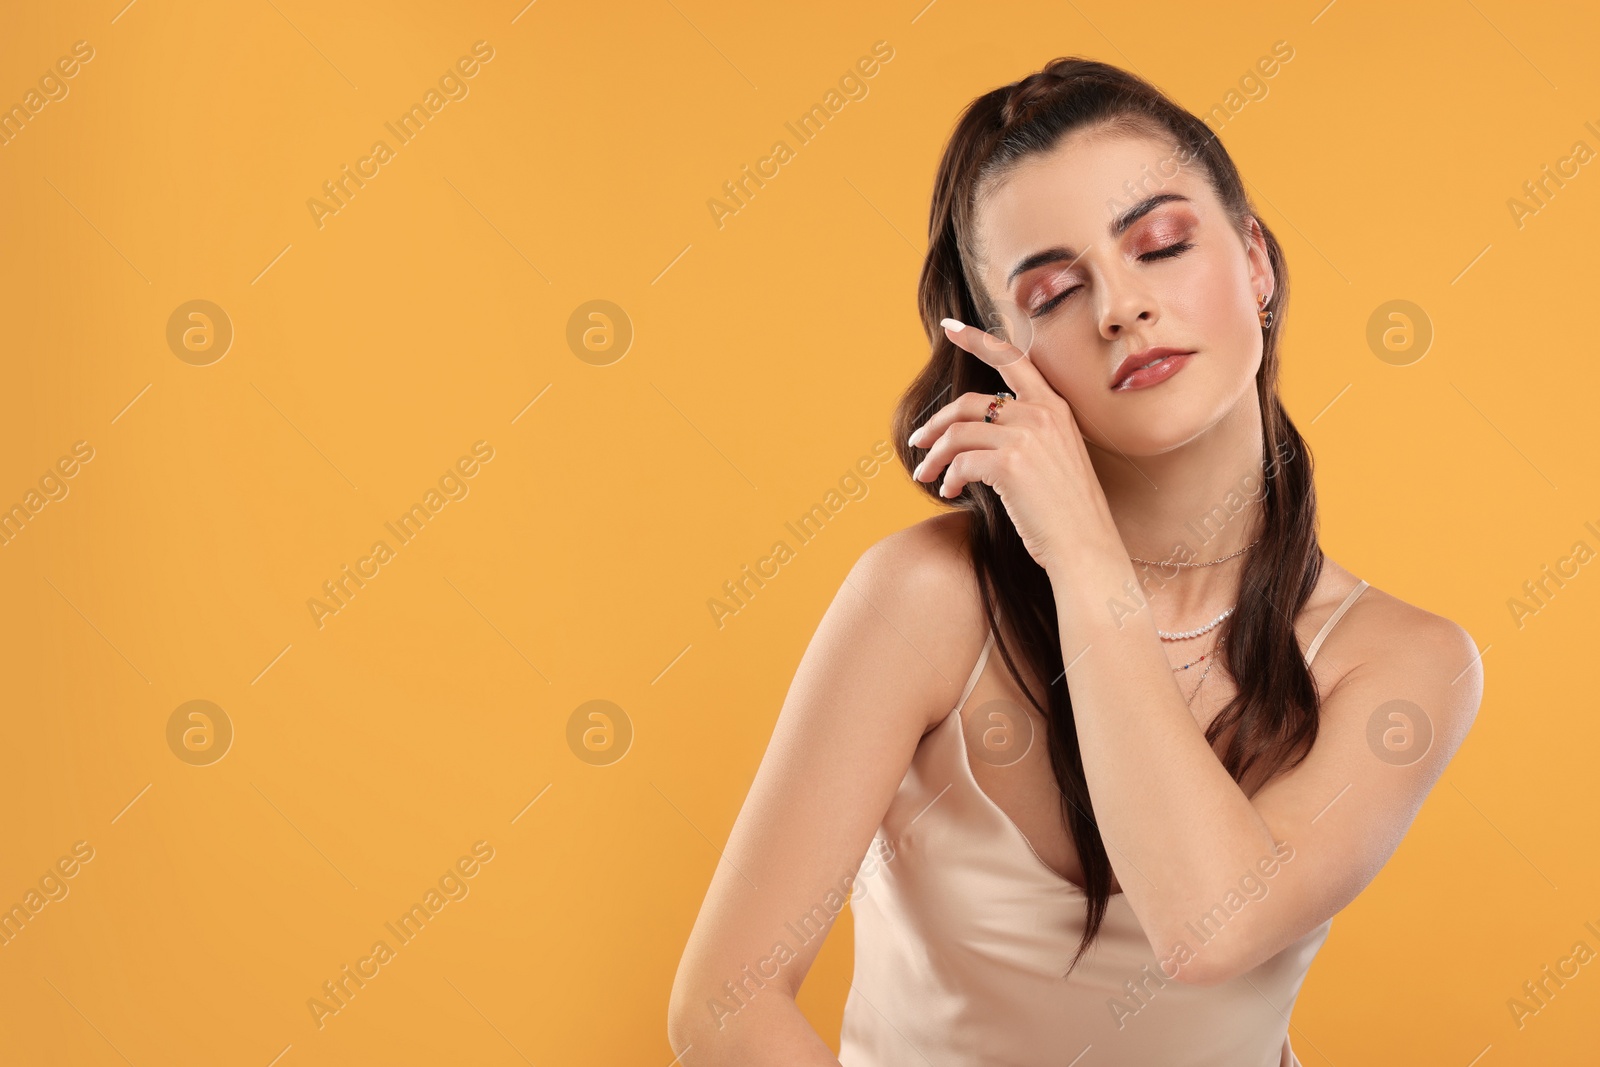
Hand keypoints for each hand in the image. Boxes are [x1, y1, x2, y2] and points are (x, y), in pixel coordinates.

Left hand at [908, 318, 1122, 577]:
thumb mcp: (1054, 456)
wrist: (1085, 545)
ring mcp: (1027, 437)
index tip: (950, 328)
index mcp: (1054, 406)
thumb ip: (1023, 434)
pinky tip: (950, 493)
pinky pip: (961, 463)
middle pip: (968, 402)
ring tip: (925, 475)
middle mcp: (1041, 414)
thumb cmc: (1066, 510)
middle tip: (917, 443)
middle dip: (934, 423)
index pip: (1011, 358)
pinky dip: (948, 478)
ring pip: (957, 433)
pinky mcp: (1010, 465)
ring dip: (933, 456)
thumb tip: (973, 431)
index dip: (977, 339)